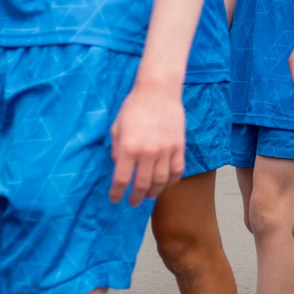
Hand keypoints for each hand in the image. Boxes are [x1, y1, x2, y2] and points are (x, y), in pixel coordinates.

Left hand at [108, 78, 187, 203]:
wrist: (158, 91)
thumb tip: (118, 165)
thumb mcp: (117, 128)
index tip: (115, 199)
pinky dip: (172, 180)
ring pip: (161, 181)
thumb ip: (116, 149)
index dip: (116, 193)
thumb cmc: (134, 107)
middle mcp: (147, 152)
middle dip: (135, 197)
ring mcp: (165, 150)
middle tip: (132, 202)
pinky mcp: (179, 146)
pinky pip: (177, 170)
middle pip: (141, 184)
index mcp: (128, 148)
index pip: (121, 179)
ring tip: (149, 195)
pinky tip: (166, 183)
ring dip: (154, 191)